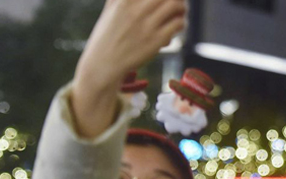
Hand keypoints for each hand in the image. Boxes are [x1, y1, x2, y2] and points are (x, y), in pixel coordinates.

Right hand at [72, 0, 185, 136]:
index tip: (163, 1)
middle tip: (176, 5)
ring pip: (177, 4)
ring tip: (179, 14)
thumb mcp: (110, 10)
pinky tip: (177, 27)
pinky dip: (182, 22)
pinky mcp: (156, 40)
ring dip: (182, 8)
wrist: (102, 65)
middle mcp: (136, 9)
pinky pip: (179, 23)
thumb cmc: (107, 37)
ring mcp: (146, 24)